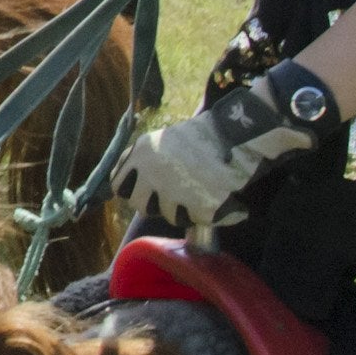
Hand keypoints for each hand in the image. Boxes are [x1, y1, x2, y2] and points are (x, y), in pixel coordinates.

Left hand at [114, 64, 336, 235]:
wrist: (237, 133)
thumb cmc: (201, 136)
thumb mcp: (160, 141)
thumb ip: (141, 161)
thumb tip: (123, 183)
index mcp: (140, 154)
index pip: (118, 185)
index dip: (131, 191)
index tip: (143, 192)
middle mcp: (152, 174)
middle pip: (140, 206)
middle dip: (155, 205)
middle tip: (174, 197)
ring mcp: (175, 192)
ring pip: (171, 216)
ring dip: (186, 209)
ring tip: (204, 192)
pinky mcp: (200, 207)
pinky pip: (201, 220)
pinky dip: (218, 214)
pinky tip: (229, 203)